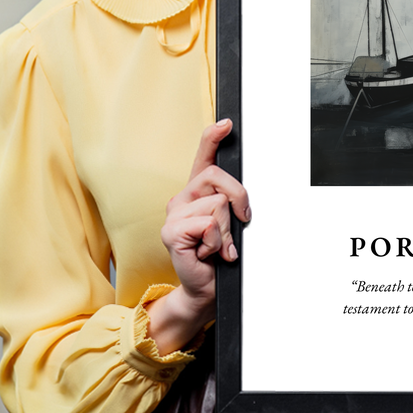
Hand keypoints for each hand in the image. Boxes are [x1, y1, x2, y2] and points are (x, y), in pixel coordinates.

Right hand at [146, 119, 250, 353]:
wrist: (206, 288)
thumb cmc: (220, 256)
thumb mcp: (231, 224)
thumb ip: (232, 204)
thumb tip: (241, 197)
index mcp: (197, 193)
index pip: (203, 157)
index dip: (213, 137)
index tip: (227, 123)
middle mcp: (182, 198)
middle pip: (218, 177)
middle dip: (239, 199)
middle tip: (239, 223)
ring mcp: (174, 214)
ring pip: (218, 204)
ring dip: (227, 230)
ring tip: (218, 246)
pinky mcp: (171, 232)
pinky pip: (208, 224)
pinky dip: (217, 242)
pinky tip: (208, 253)